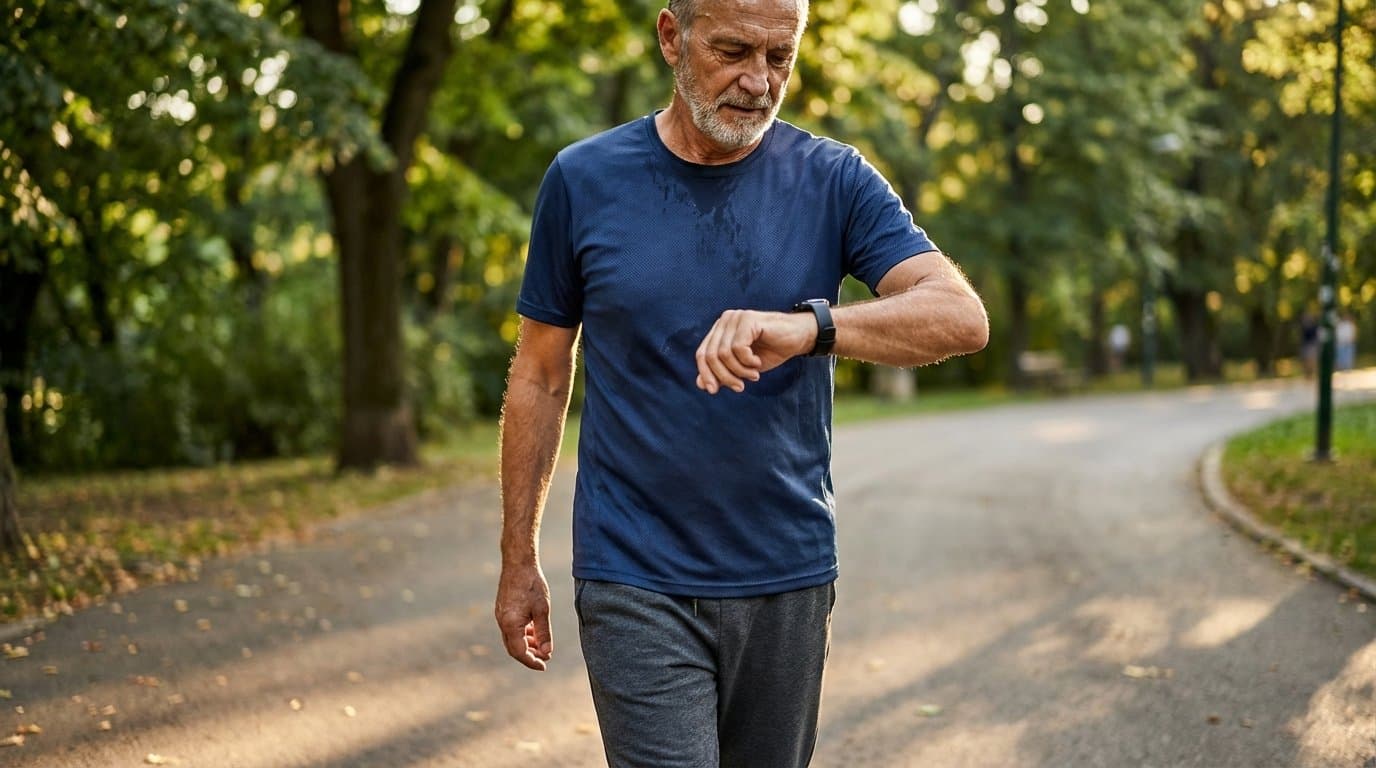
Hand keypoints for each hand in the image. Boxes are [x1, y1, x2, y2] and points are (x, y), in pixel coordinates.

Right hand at [494, 562, 552, 670]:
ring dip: (526, 645)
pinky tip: (534, 632)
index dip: (532, 662)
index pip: (520, 652)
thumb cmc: (532, 584)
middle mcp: (502, 622)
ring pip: (512, 639)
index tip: (544, 666)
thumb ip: (544, 633)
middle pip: (514, 648)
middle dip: (529, 655)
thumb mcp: (543, 610)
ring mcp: (501, 616)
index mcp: (510, 624)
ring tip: (542, 646)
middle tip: (545, 658)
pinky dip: (523, 634)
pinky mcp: (503, 610)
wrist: (518, 563)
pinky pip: (512, 629)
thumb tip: (547, 652)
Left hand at [694, 309, 815, 393]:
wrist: (798, 339)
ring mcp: (735, 318)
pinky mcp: (748, 319)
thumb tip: (700, 384)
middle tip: (740, 387)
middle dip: (723, 376)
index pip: (701, 354)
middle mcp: (725, 320)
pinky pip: (738, 348)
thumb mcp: (742, 368)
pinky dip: (747, 362)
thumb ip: (722, 373)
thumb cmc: (770, 351)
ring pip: (723, 354)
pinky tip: (757, 362)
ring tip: (753, 375)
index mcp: (720, 330)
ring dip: (739, 371)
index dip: (706, 374)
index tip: (714, 390)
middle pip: (709, 355)